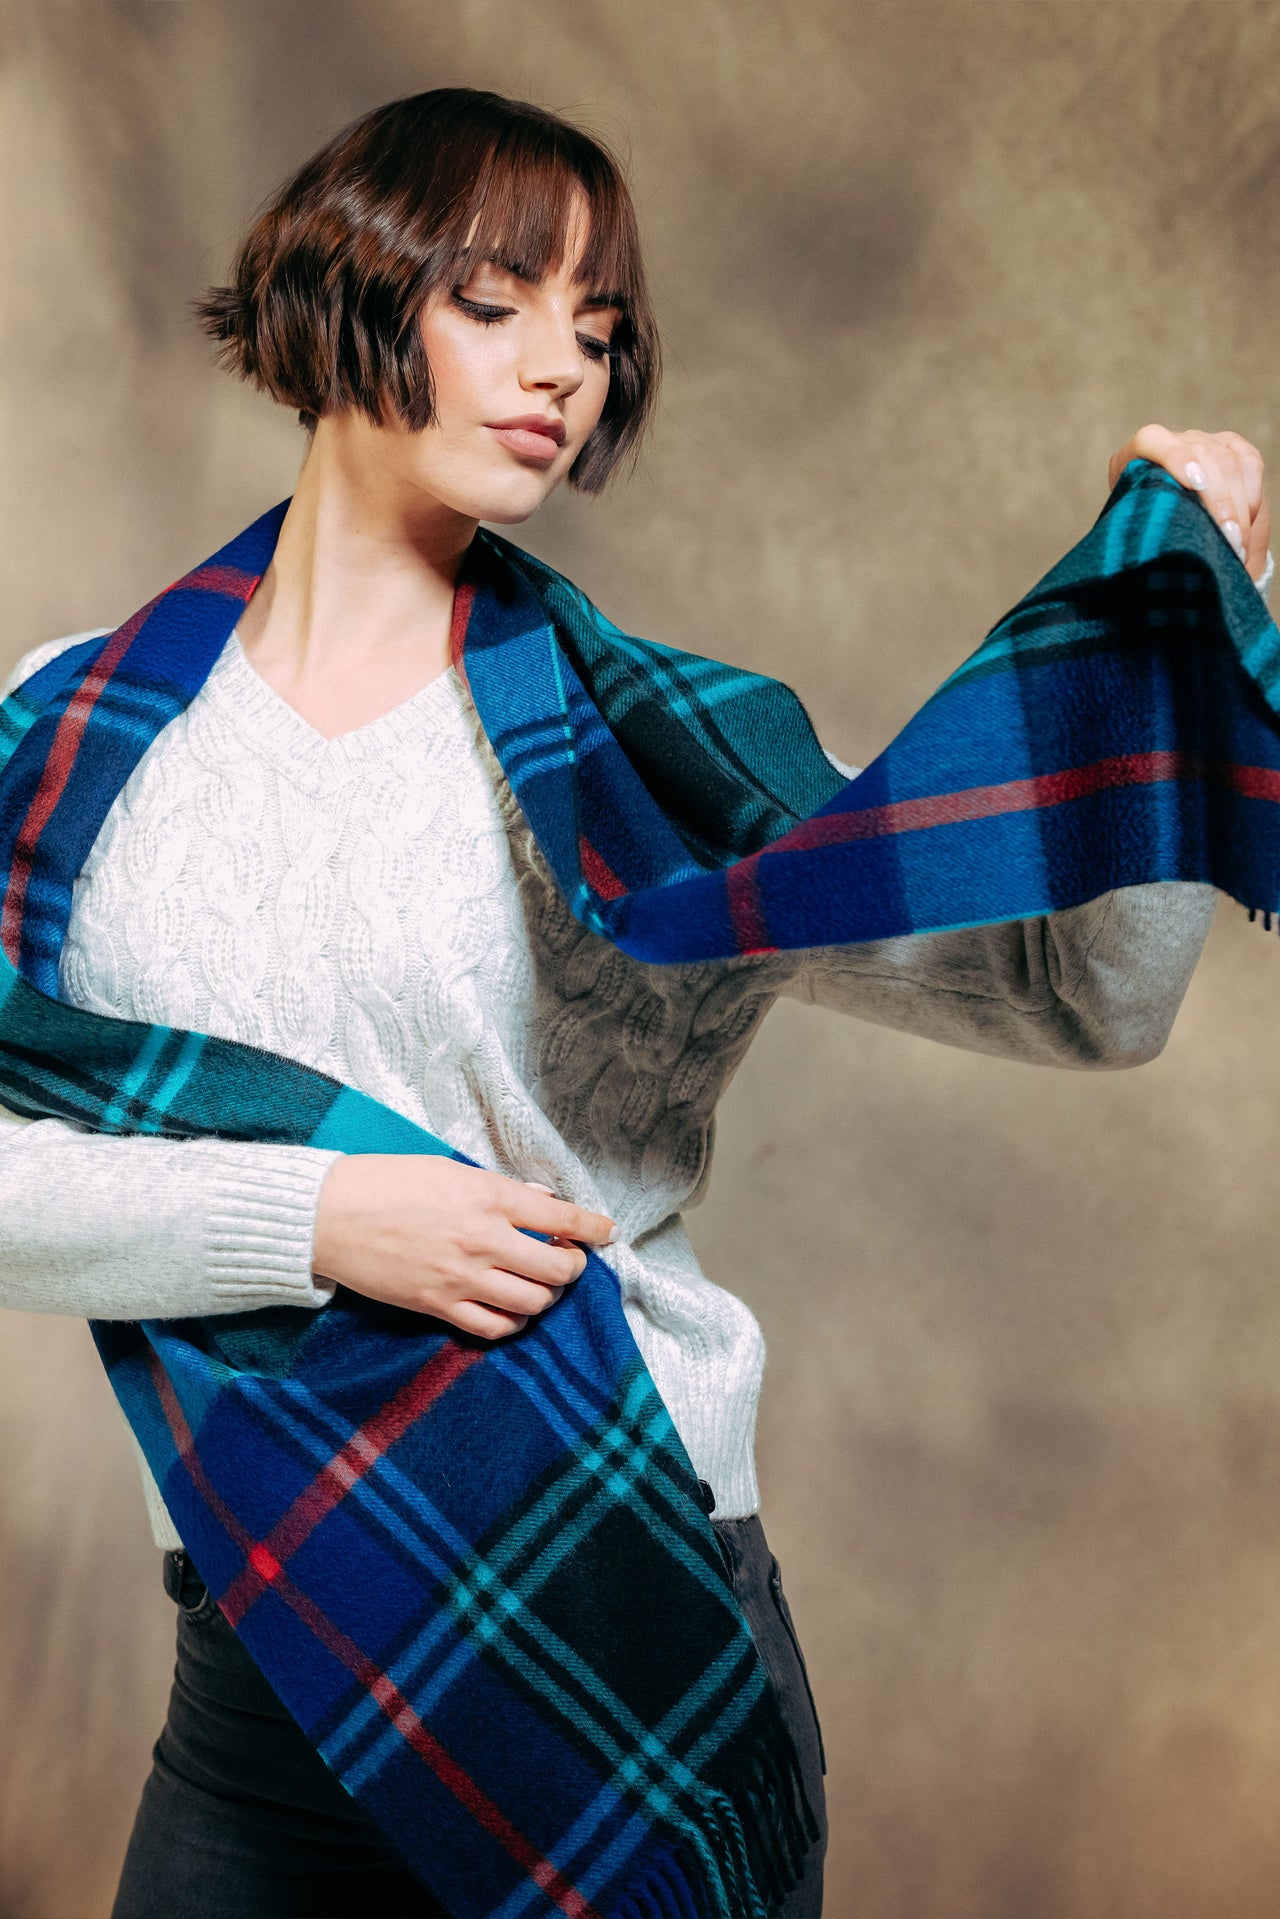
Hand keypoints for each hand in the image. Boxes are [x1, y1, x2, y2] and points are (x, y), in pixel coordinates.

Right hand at [312, 1156, 618, 1340]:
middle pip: (556, 1268)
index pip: (560, 1216)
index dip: (592, 1227)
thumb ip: (499, 1188)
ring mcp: (462, 1278)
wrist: (331, 1214)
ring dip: (546, 1295)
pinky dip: (513, 1322)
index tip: (607, 1232)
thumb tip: (539, 1200)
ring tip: (539, 1284)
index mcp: (488, 1197)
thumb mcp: (449, 1170)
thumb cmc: (386, 1182)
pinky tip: (511, 1309)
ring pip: (533, 1302)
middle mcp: (482, 1239)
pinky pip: (494, 1327)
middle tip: (568, 1259)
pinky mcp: (439, 1306)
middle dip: (573, 1266)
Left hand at [1107, 424, 1270, 583]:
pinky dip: (1252, 493)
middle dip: (1218, 499)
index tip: (1193, 485)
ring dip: (1238, 505)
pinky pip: (1249, 462)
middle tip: (1226, 538)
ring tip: (1237, 542)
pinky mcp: (1230, 446)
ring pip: (1227, 462)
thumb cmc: (1145, 531)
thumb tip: (1155, 547)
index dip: (1174, 458)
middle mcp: (1171, 442)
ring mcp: (1202, 441)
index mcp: (1134, 457)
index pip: (1151, 441)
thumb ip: (1139, 526)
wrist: (1172, 524)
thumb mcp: (1135, 529)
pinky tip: (1247, 521)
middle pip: (1200, 454)